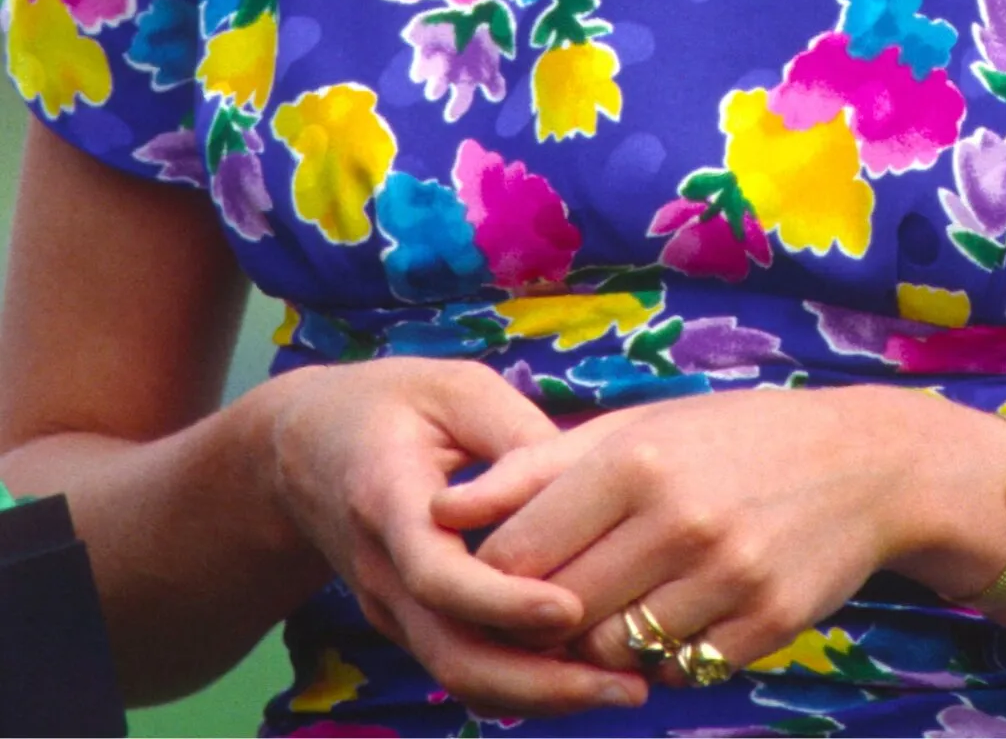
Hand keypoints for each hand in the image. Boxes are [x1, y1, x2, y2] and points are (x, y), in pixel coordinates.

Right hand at [266, 359, 648, 713]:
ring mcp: (393, 607)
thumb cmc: (391, 406)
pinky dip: (526, 683)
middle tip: (628, 685)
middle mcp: (384, 570)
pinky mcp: (412, 623)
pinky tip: (593, 677)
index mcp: (387, 500)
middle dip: (542, 682)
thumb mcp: (453, 389)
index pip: (437, 573)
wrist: (299, 451)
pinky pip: (466, 666)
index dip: (501, 600)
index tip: (569, 610)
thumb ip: (515, 431)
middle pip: (453, 654)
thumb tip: (586, 482)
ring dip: (543, 694)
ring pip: (461, 674)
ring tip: (625, 689)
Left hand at [429, 387, 940, 683]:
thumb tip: (440, 506)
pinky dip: (662, 655)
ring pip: (611, 650)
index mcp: (635, 461)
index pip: (517, 551)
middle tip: (556, 597)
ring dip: (600, 639)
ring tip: (619, 601)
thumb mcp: (637, 428)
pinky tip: (678, 613)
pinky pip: (678, 669)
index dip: (497, 571)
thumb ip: (535, 467)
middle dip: (541, 614)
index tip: (508, 568)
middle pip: (557, 610)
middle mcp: (681, 520)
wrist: (868, 466)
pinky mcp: (768, 623)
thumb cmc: (734, 438)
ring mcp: (730, 577)